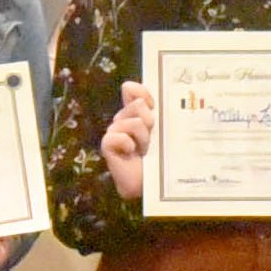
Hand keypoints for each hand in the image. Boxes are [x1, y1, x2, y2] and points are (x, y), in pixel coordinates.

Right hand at [96, 83, 154, 200]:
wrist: (152, 185)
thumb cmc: (161, 158)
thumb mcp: (162, 130)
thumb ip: (153, 109)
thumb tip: (130, 86)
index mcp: (137, 114)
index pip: (134, 92)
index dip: (143, 94)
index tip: (153, 107)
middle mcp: (124, 120)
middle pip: (137, 106)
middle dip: (150, 122)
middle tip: (152, 140)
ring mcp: (114, 133)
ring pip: (132, 122)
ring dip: (143, 138)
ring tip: (145, 151)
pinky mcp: (107, 146)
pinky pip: (115, 136)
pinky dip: (126, 144)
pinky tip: (131, 153)